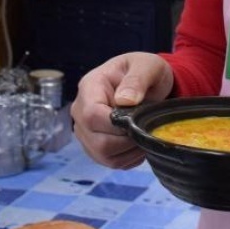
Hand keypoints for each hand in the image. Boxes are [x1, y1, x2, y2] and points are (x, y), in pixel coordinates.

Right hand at [70, 52, 173, 168]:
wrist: (148, 82)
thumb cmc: (145, 71)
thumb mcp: (147, 66)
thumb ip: (137, 80)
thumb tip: (124, 100)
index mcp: (89, 87)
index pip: (91, 115)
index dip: (115, 125)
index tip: (137, 120)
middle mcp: (81, 111)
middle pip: (97, 141)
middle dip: (126, 141)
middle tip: (145, 129)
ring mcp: (85, 131)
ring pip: (103, 155)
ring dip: (129, 151)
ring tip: (143, 135)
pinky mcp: (94, 146)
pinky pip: (110, 162)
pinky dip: (128, 158)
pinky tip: (138, 143)